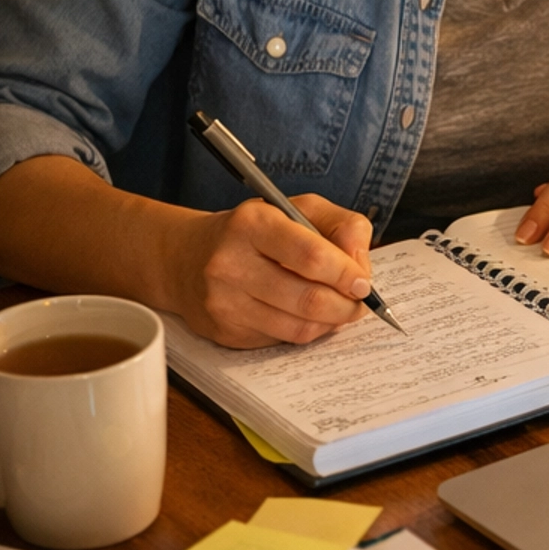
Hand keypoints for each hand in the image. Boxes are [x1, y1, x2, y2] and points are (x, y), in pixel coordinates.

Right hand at [169, 194, 374, 347]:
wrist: (186, 259)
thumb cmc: (253, 232)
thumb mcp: (298, 210)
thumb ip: (341, 226)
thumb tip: (361, 266)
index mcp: (252, 223)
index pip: (311, 255)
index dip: (345, 273)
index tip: (362, 282)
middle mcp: (231, 262)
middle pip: (308, 298)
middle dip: (346, 305)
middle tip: (359, 302)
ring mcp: (224, 301)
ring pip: (299, 327)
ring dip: (331, 322)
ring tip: (339, 309)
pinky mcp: (225, 331)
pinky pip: (283, 340)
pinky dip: (307, 331)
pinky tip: (309, 316)